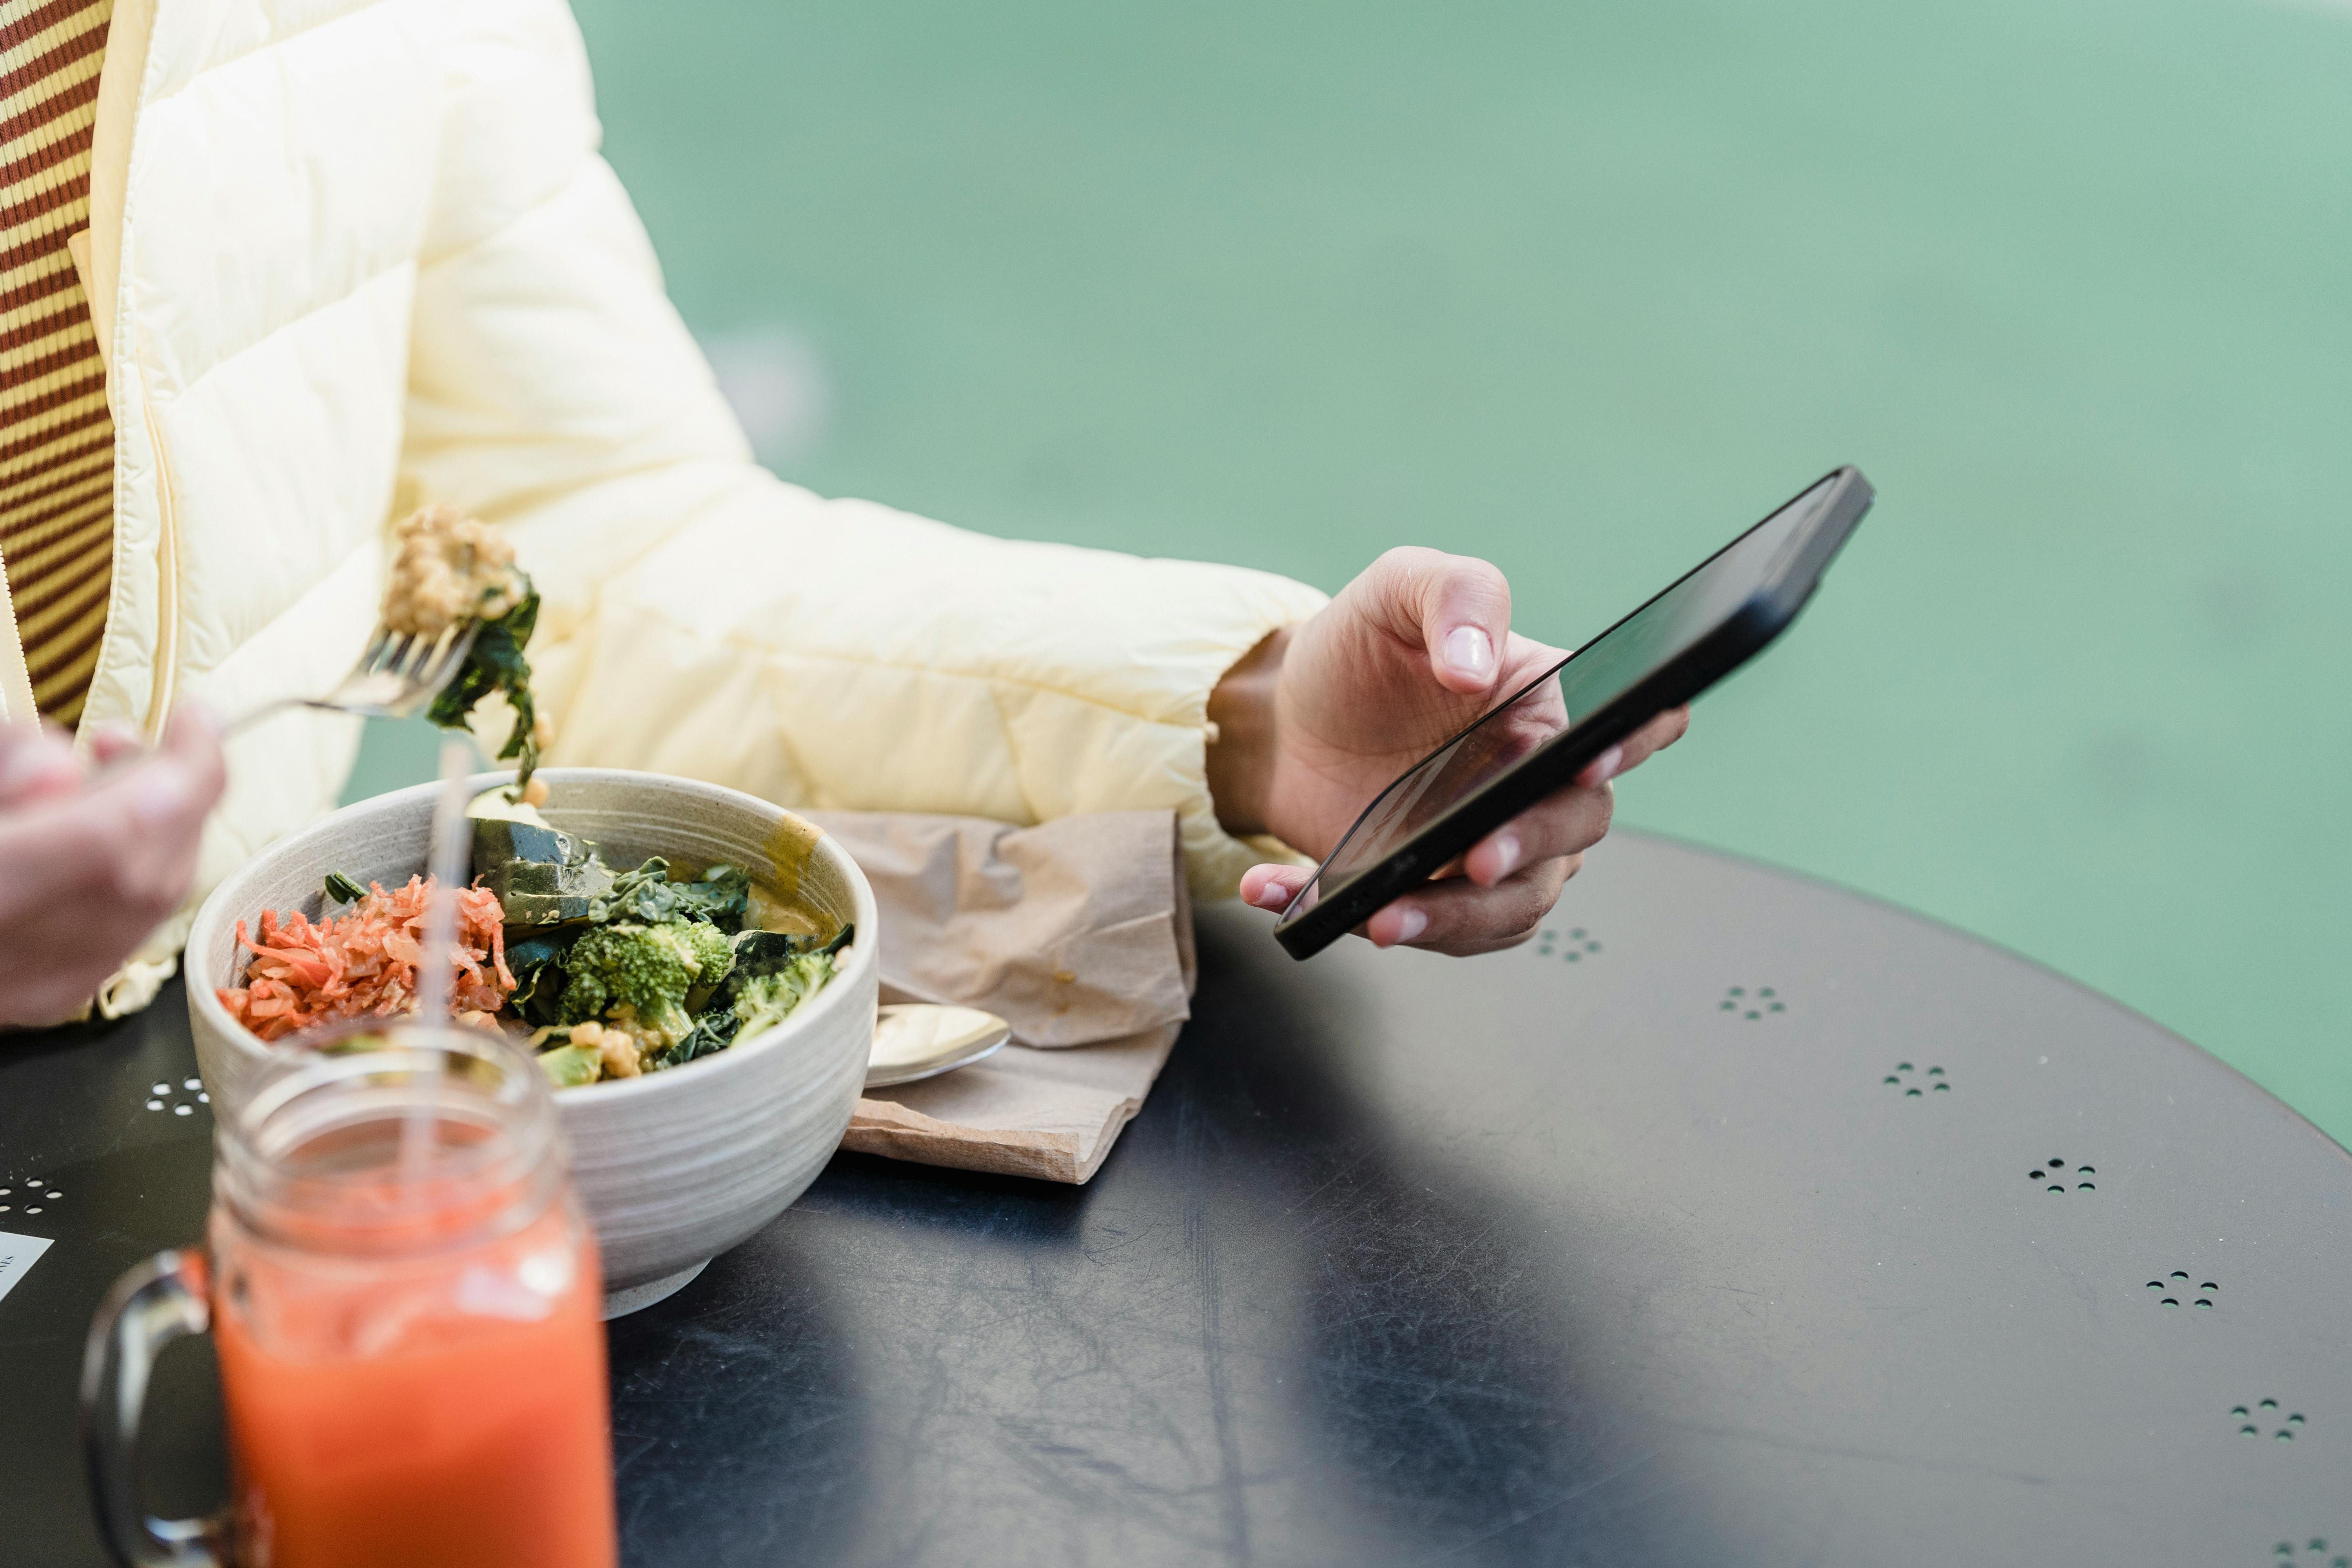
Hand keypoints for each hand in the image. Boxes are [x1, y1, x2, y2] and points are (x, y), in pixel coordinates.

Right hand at [0, 708, 225, 1024]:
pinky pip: (133, 926)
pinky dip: (144, 866)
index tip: (193, 716)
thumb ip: (8, 767)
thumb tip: (58, 770)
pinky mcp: (55, 993)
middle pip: (142, 869)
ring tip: (114, 770)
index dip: (173, 773)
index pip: (107, 840)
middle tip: (131, 738)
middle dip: (172, 790)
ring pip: (151, 900)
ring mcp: (39, 983)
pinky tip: (113, 832)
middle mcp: (11, 951)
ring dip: (163, 825)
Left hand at [1207, 548, 1687, 955]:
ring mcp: (1493, 845)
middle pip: (1571, 831)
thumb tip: (1473, 663)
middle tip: (1476, 858)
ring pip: (1508, 906)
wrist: (1289, 717)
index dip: (1632, 743)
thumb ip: (1453, 596)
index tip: (1590, 761)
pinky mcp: (1440, 891)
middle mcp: (1538, 783)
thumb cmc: (1362, 649)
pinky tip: (1287, 893)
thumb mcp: (1399, 589)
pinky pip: (1427, 927)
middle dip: (1526, 850)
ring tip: (1378, 915)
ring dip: (1447, 918)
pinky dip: (1360, 921)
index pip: (1632, 723)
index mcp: (1551, 703)